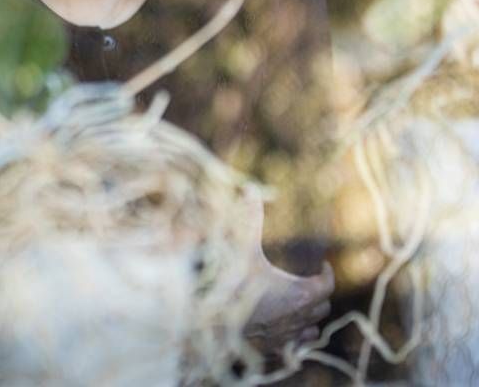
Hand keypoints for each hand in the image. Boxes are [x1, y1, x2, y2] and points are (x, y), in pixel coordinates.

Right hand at [240, 195, 334, 353]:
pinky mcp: (277, 349)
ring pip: (313, 327)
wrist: (213, 326)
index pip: (327, 284)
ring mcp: (290, 336)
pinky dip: (297, 336)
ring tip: (300, 304)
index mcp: (301, 293)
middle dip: (318, 293)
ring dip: (310, 316)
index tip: (321, 265)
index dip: (326, 274)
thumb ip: (250, 221)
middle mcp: (302, 317)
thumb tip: (251, 190)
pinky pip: (298, 345)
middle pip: (323, 305)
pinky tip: (284, 327)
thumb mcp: (242, 251)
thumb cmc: (232, 288)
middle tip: (309, 282)